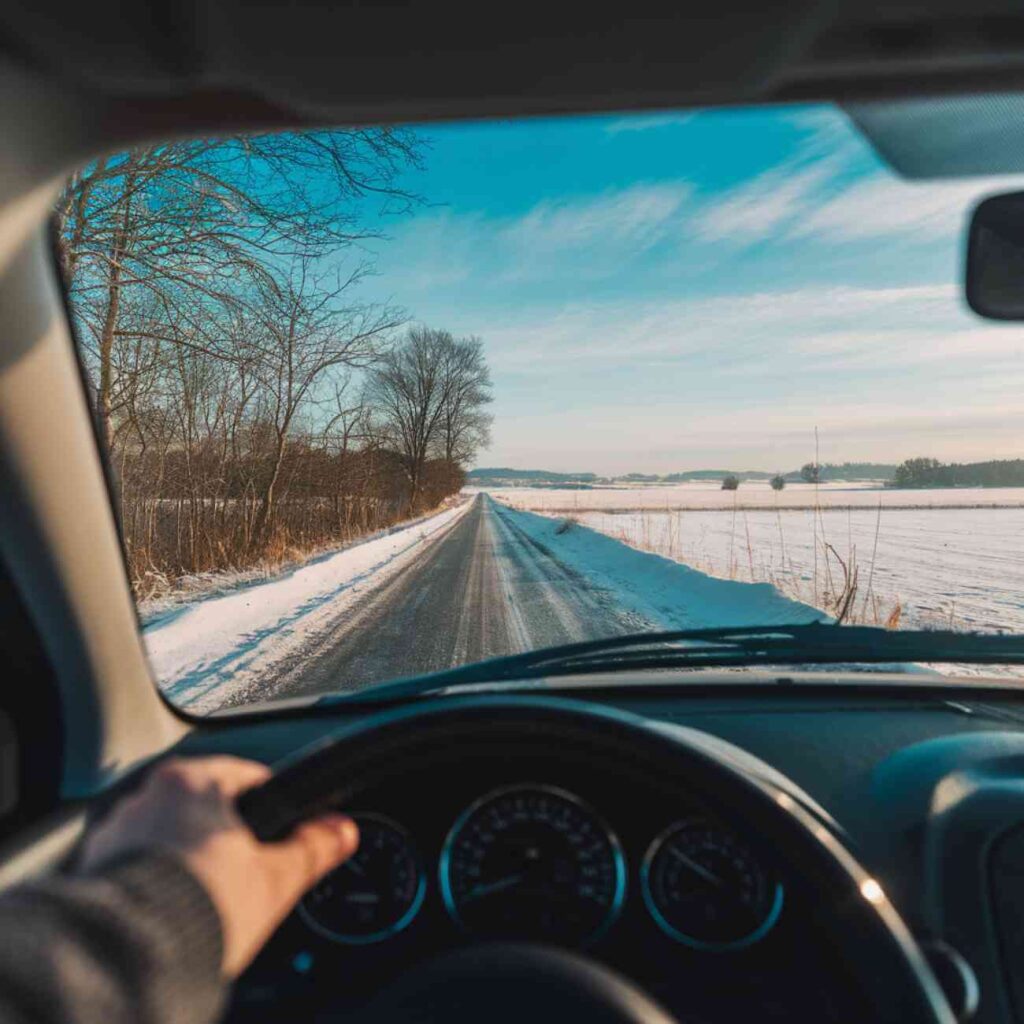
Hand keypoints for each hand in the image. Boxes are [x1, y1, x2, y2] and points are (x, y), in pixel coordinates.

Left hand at [78, 755, 358, 976]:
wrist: (132, 956)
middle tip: (244, 870)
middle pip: (202, 805)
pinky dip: (152, 877)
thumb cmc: (203, 906)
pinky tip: (170, 905)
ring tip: (205, 892)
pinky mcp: (89, 866)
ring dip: (184, 854)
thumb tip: (342, 831)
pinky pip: (133, 862)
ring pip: (165, 833)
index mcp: (196, 780)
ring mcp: (115, 829)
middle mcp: (149, 794)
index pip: (248, 777)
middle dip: (224, 834)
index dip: (272, 805)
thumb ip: (313, 847)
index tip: (279, 830)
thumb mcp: (275, 876)